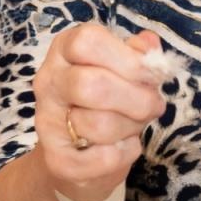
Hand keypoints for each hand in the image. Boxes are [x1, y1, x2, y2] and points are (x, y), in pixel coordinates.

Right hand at [32, 24, 167, 200]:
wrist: (78, 153)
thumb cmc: (105, 101)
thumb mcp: (122, 69)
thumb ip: (137, 54)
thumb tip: (149, 47)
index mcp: (64, 50)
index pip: (87, 42)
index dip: (127, 59)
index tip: (150, 74)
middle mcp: (49, 82)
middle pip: (92, 85)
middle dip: (136, 99)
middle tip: (153, 105)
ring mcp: (47, 122)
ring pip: (99, 124)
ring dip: (132, 127)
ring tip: (133, 125)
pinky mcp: (57, 159)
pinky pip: (103, 157)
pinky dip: (125, 153)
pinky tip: (121, 146)